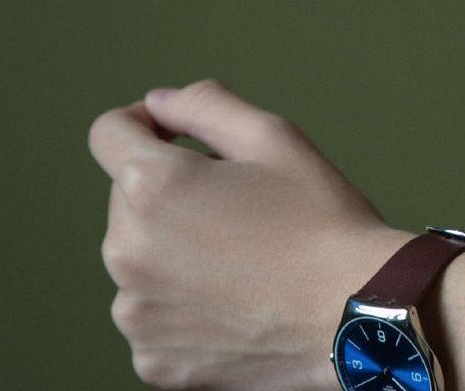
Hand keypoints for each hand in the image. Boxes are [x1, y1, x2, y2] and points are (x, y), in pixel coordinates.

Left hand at [88, 79, 415, 390]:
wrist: (356, 315)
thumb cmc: (323, 222)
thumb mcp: (274, 138)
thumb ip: (205, 105)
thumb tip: (158, 103)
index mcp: (152, 187)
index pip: (108, 134)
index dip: (145, 123)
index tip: (179, 137)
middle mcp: (126, 251)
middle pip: (127, 200)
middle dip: (171, 195)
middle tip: (242, 210)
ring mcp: (135, 313)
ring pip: (140, 260)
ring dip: (175, 252)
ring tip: (243, 263)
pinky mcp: (152, 360)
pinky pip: (154, 315)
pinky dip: (185, 307)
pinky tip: (237, 304)